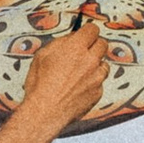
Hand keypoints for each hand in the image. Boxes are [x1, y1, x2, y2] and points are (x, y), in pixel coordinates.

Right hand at [18, 16, 109, 134]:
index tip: (86, 34)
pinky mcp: (98, 92)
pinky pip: (100, 82)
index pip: (92, 30)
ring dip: (95, 64)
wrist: (45, 112)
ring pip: (104, 64)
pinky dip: (93, 82)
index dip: (88, 32)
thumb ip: (59, 44)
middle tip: (84, 51)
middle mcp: (90, 61)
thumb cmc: (40, 86)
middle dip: (94, 45)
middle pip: (102, 44)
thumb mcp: (42, 56)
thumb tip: (70, 39)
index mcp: (76, 48)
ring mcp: (96, 77)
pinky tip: (79, 86)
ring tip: (81, 71)